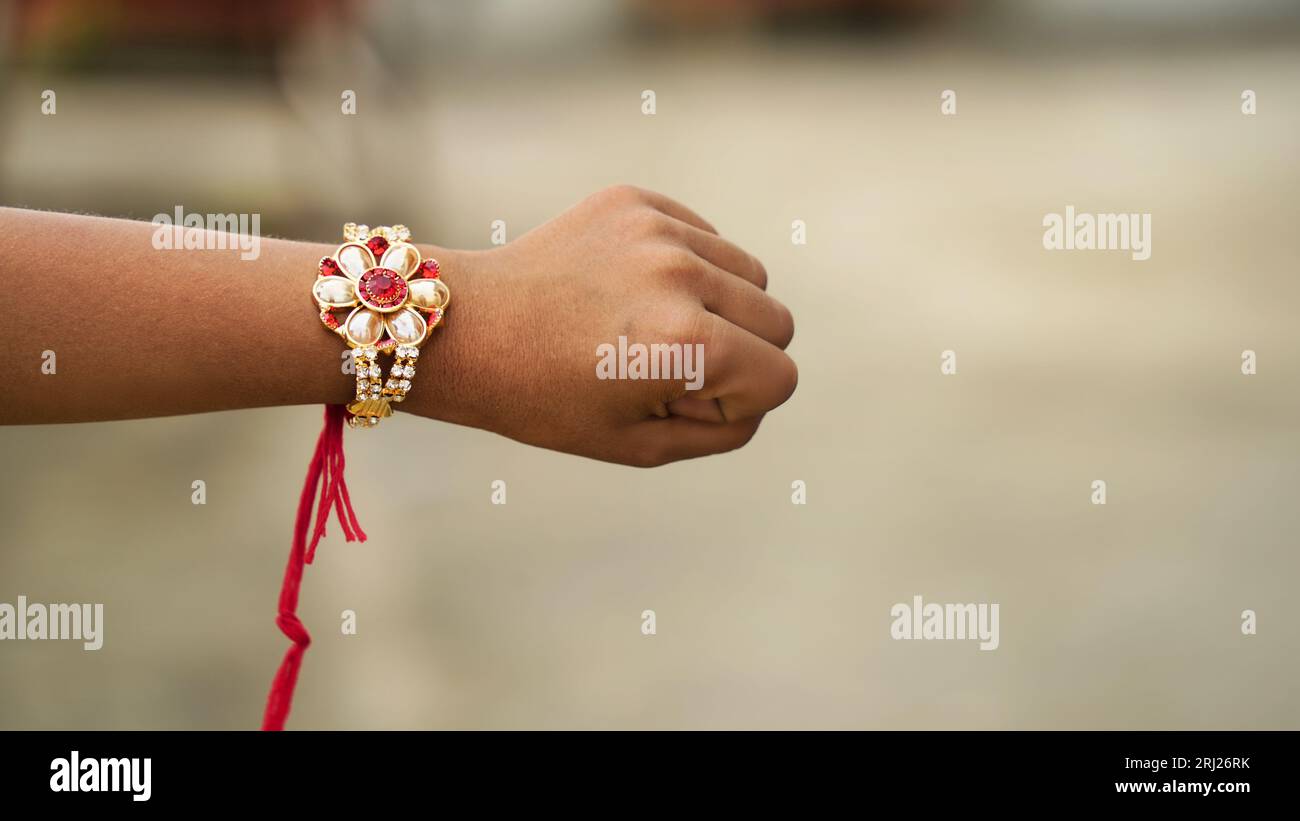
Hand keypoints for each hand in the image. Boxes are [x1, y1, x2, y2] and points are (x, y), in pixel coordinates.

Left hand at [410, 185, 796, 466]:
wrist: (469, 330)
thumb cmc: (548, 400)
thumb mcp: (642, 446)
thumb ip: (727, 427)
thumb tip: (764, 380)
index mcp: (685, 344)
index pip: (781, 377)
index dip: (738, 403)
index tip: (677, 400)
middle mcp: (681, 276)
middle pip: (778, 319)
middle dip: (741, 352)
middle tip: (665, 366)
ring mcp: (658, 230)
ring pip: (750, 272)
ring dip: (719, 305)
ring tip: (650, 324)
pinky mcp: (637, 201)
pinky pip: (707, 236)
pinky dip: (688, 267)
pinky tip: (629, 289)